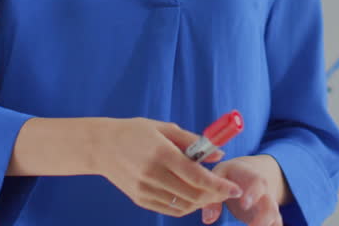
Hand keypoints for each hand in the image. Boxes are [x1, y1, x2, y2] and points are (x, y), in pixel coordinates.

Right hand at [92, 118, 242, 217]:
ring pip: (183, 205)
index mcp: (161, 153)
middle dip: (216, 195)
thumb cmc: (136, 132)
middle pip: (193, 194)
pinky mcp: (140, 199)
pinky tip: (195, 197)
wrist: (102, 146)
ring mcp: (145, 189)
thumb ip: (193, 141)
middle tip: (229, 192)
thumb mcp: (165, 128)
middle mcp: (153, 174)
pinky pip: (170, 209)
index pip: (197, 176)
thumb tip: (219, 154)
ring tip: (213, 193)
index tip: (236, 189)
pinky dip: (187, 206)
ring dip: (203, 202)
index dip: (219, 185)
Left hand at [200, 155, 288, 225]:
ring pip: (274, 217)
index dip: (253, 193)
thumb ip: (213, 196)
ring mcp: (268, 205)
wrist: (250, 172)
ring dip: (267, 225)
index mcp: (253, 177)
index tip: (245, 204)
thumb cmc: (230, 174)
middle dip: (264, 217)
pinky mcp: (269, 217)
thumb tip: (208, 219)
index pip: (257, 182)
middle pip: (270, 205)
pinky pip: (276, 225)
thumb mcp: (220, 175)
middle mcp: (264, 193)